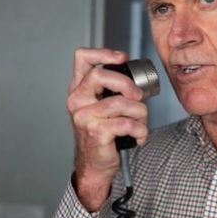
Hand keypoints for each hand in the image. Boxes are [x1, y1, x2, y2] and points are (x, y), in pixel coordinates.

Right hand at [66, 48, 148, 210]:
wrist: (95, 165)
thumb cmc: (102, 133)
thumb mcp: (102, 106)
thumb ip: (111, 89)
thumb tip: (137, 77)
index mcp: (78, 89)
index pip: (82, 57)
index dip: (103, 53)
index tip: (122, 58)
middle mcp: (76, 100)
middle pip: (101, 74)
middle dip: (127, 84)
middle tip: (138, 96)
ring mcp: (84, 116)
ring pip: (121, 102)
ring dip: (140, 113)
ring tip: (141, 123)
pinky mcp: (95, 131)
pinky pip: (127, 123)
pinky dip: (140, 130)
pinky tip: (138, 136)